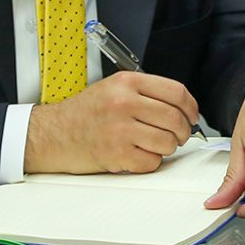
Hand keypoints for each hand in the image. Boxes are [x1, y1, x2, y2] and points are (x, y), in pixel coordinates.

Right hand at [23, 72, 198, 174]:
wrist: (52, 135)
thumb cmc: (84, 113)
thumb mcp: (113, 88)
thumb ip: (145, 93)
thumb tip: (182, 107)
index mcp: (127, 83)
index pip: (176, 92)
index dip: (191, 107)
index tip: (192, 116)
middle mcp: (124, 103)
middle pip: (175, 119)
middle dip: (182, 132)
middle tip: (177, 136)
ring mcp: (120, 129)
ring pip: (167, 143)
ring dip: (166, 148)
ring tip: (153, 145)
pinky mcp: (116, 154)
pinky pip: (151, 162)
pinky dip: (149, 162)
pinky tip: (137, 155)